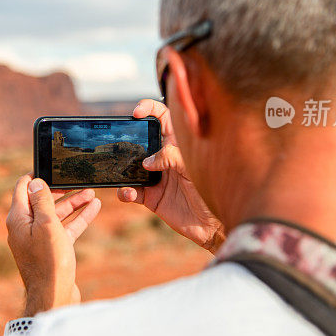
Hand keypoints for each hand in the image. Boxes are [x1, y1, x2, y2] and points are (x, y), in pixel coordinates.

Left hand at [6, 174, 100, 315]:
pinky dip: (77, 218)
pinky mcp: (52, 249)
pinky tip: (93, 208)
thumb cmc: (49, 262)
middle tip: (76, 180)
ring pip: (56, 214)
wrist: (54, 297)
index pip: (22, 188)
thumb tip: (36, 182)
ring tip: (91, 192)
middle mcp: (25, 227)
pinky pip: (64, 228)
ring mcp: (38, 239)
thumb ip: (42, 201)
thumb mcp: (47, 224)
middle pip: (42, 201)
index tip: (51, 167)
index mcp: (18, 219)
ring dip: (73, 203)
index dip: (36, 176)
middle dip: (61, 190)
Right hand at [117, 99, 224, 252]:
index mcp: (178, 145)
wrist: (213, 226)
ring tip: (122, 172)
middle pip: (141, 140)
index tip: (137, 112)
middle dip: (127, 138)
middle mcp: (164, 158)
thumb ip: (172, 158)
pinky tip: (129, 193)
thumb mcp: (194, 168)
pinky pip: (130, 191)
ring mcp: (156, 177)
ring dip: (121, 168)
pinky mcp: (150, 197)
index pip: (163, 118)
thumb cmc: (212, 191)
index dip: (149, 109)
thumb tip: (147, 161)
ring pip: (130, 166)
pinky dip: (125, 191)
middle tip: (121, 142)